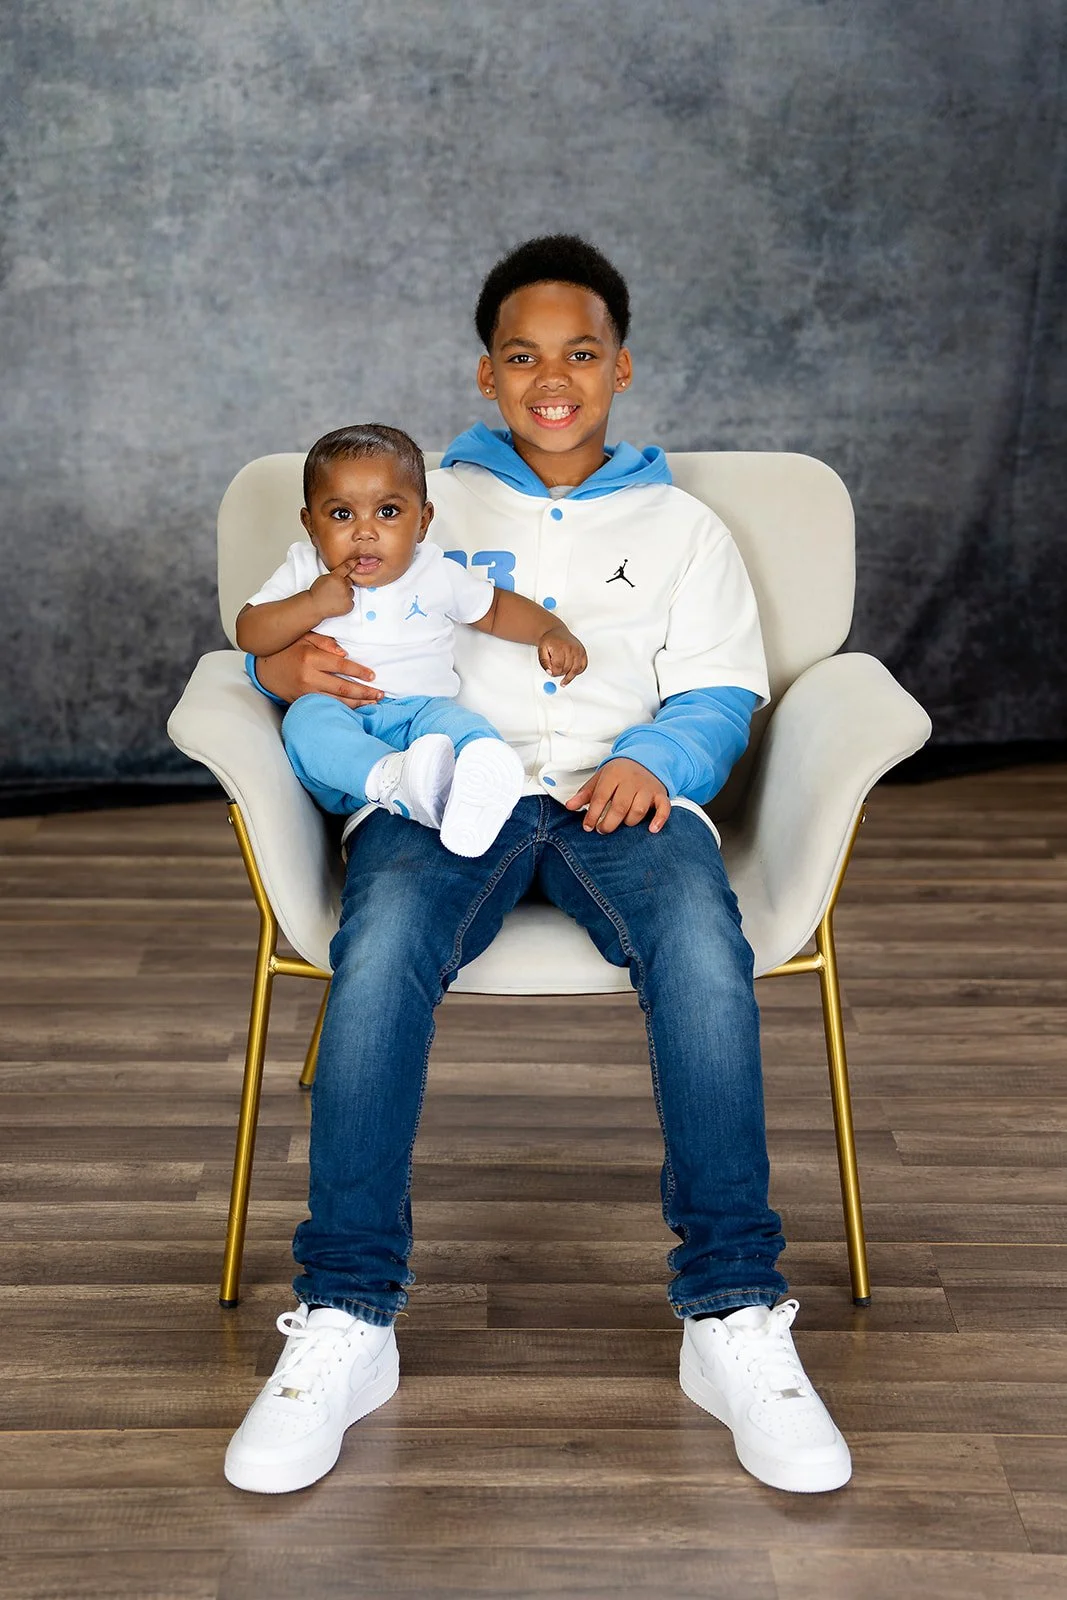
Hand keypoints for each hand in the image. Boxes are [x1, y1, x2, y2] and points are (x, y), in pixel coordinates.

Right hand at [254, 633, 381, 705]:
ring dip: (358, 704)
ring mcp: (305, 692)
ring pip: (336, 702)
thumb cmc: (287, 650)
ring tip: (374, 702)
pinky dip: (343, 709)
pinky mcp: (302, 702)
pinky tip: (356, 709)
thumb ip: (325, 642)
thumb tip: (345, 654)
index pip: (341, 667)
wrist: (264, 668)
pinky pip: (326, 707)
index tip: (372, 675)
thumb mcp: (304, 637)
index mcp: (310, 659)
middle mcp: (308, 677)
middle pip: (343, 688)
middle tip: (381, 694)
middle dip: (364, 692)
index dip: (359, 672)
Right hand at [309, 562, 358, 619]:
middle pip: (349, 582)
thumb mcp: (324, 577)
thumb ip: (335, 574)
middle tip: (334, 589)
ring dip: (346, 594)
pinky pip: (351, 602)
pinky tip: (337, 603)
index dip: (353, 563)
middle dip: (344, 585)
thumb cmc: (317, 592)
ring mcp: (347, 596)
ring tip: (335, 597)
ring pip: (351, 592)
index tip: (357, 560)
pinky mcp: (349, 605)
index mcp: (336, 577)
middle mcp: (343, 586)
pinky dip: (346, 602)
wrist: (314, 606)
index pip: (347, 567)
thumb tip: (343, 574)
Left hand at [538, 624, 587, 685]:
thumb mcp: (541, 650)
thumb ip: (544, 662)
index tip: (551, 673)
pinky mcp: (583, 652)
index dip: (554, 672)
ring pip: (576, 670)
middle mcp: (571, 648)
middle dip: (560, 673)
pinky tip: (572, 673)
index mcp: (560, 647)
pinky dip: (578, 672)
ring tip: (564, 680)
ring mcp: (578, 650)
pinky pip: (583, 666)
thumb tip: (550, 672)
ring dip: (569, 676)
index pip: (558, 666)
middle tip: (555, 672)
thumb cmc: (550, 640)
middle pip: (567, 669)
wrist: (557, 632)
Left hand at [565, 758, 670, 834]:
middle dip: (609, 823)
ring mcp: (647, 788)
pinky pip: (663, 809)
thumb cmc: (620, 772)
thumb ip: (585, 793)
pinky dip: (659, 820)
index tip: (588, 827)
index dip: (592, 815)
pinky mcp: (661, 794)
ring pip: (638, 811)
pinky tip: (651, 829)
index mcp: (613, 775)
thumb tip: (569, 806)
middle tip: (602, 829)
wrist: (645, 758)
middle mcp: (631, 781)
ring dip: (628, 822)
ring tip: (621, 824)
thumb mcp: (600, 778)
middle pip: (619, 807)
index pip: (600, 798)